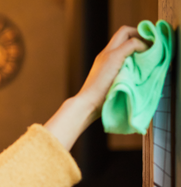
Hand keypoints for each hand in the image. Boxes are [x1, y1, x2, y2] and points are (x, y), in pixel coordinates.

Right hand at [44, 26, 148, 150]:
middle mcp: (104, 53)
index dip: (135, 38)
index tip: (146, 48)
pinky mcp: (113, 57)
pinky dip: (142, 46)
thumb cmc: (99, 102)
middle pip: (124, 31)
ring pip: (127, 33)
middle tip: (151, 45)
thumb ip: (121, 76)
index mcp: (103, 60)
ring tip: (151, 51)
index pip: (120, 39)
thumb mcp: (111, 85)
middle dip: (141, 34)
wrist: (87, 105)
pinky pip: (132, 43)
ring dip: (142, 39)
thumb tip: (136, 77)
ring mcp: (107, 54)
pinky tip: (146, 58)